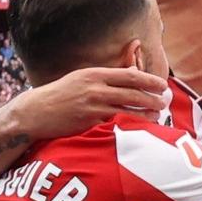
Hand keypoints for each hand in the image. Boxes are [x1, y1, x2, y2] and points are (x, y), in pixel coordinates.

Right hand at [14, 67, 169, 138]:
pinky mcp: (89, 123)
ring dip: (145, 114)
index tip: (162, 84)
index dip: (148, 80)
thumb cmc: (61, 94)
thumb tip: (132, 72)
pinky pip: (114, 124)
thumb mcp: (82, 78)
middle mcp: (94, 88)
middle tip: (165, 102)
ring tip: (157, 116)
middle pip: (132, 93)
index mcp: (94, 74)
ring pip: (127, 110)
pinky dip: (129, 125)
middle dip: (152, 98)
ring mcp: (92, 107)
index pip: (129, 75)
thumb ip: (106, 77)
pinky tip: (140, 128)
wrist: (36, 112)